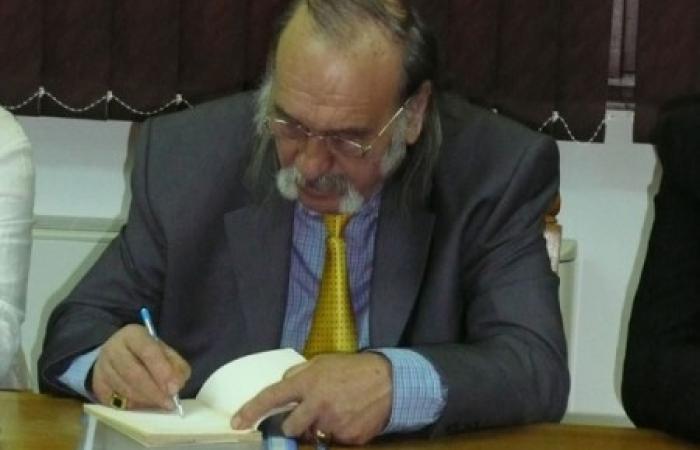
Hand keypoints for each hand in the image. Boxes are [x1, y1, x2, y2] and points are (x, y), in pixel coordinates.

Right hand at [91, 324, 190, 409]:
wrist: (119, 355)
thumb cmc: (147, 354)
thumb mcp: (165, 352)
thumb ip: (176, 366)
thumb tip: (176, 385)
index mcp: (133, 334)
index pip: (148, 351)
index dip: (162, 371)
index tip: (173, 389)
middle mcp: (113, 348)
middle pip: (133, 373)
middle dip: (154, 391)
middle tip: (169, 403)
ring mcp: (102, 366)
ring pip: (124, 389)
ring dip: (145, 400)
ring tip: (159, 404)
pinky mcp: (97, 384)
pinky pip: (114, 400)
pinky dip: (131, 405)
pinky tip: (143, 405)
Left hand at [232, 353, 391, 444]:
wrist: (390, 381)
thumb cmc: (353, 368)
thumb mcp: (323, 361)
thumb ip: (300, 372)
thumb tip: (283, 382)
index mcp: (308, 382)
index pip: (272, 397)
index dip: (251, 411)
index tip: (237, 423)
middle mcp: (317, 404)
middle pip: (291, 428)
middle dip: (297, 424)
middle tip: (312, 413)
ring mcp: (333, 424)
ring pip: (314, 435)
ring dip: (320, 427)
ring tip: (338, 410)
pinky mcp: (348, 438)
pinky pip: (335, 441)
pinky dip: (339, 432)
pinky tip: (350, 416)